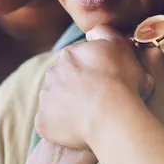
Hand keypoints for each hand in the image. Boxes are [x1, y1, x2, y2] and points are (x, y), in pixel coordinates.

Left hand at [36, 27, 151, 149]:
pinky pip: (50, 123)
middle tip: (96, 100)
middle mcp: (52, 73)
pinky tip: (78, 130)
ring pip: (55, 101)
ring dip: (67, 106)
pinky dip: (61, 127)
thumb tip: (92, 34)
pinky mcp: (42, 121)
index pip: (77, 60)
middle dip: (76, 87)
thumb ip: (104, 33)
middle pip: (63, 79)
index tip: (104, 81)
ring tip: (89, 117)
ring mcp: (45, 98)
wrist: (111, 115)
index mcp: (69, 54)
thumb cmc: (120, 81)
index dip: (91, 71)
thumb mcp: (120, 46)